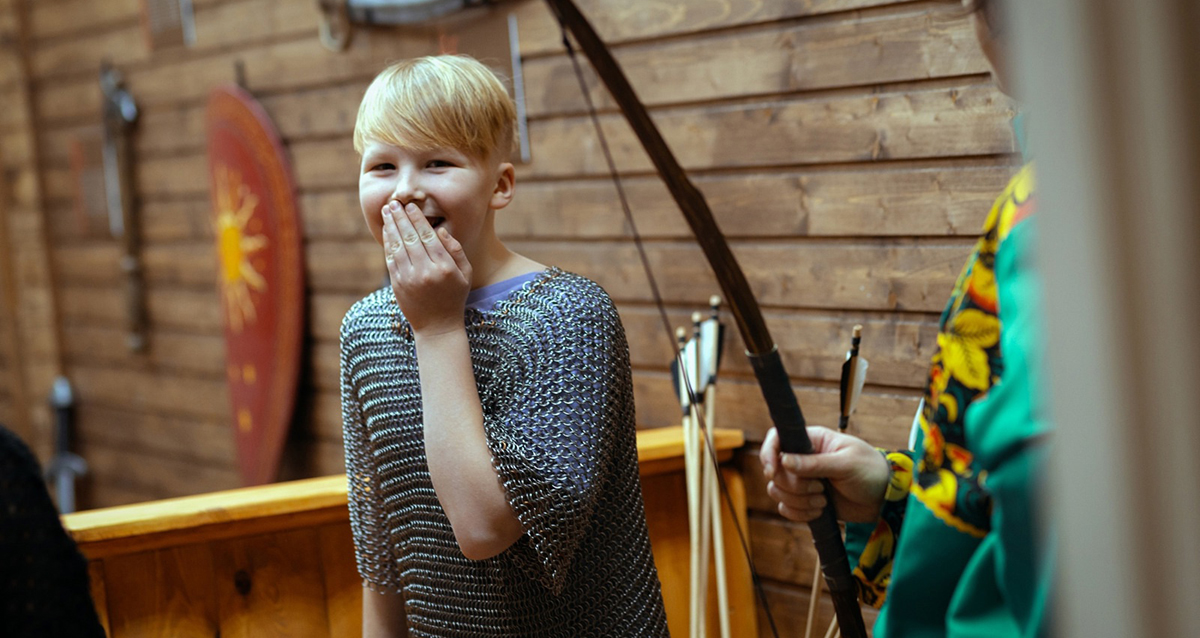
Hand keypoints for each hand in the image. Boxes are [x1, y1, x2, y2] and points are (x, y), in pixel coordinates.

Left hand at [382, 201, 471, 335]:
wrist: (437, 327)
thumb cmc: (454, 297)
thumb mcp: (465, 274)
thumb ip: (455, 250)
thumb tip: (440, 230)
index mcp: (444, 267)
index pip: (428, 236)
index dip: (418, 218)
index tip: (411, 205)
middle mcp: (426, 271)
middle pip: (410, 237)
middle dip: (401, 217)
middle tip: (394, 203)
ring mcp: (409, 279)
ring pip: (398, 246)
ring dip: (391, 226)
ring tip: (387, 211)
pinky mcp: (397, 285)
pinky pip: (391, 258)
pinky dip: (387, 242)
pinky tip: (386, 231)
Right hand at [760, 426, 889, 523]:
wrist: (885, 499)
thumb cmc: (871, 471)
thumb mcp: (846, 464)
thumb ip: (815, 463)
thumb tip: (784, 461)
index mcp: (812, 440)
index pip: (776, 439)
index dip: (768, 454)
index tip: (773, 470)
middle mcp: (802, 459)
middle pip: (775, 471)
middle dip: (794, 485)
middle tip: (820, 488)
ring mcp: (802, 480)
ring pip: (777, 491)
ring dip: (798, 501)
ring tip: (824, 501)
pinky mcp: (805, 500)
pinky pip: (786, 508)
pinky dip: (800, 513)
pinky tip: (820, 511)